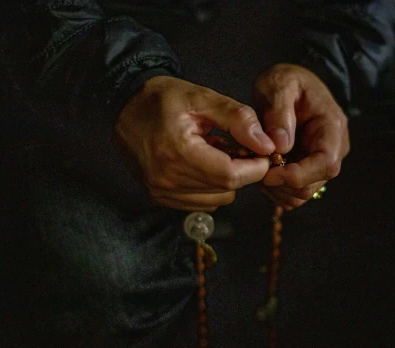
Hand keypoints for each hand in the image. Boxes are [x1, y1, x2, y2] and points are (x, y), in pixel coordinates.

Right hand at [115, 76, 274, 211]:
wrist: (126, 106)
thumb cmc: (165, 98)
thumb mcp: (203, 97)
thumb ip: (238, 120)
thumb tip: (268, 145)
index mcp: (177, 152)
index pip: (230, 175)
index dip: (255, 167)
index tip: (264, 151)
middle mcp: (166, 179)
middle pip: (226, 190)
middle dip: (243, 171)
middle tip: (239, 146)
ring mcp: (161, 191)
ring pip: (217, 200)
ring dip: (227, 180)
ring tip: (218, 153)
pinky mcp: (159, 197)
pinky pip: (201, 203)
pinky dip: (211, 187)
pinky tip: (204, 164)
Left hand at [254, 64, 349, 209]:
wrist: (290, 84)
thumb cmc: (287, 80)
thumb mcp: (279, 85)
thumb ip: (279, 112)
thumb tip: (281, 145)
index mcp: (332, 127)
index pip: (326, 164)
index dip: (298, 176)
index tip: (268, 174)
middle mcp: (334, 148)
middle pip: (313, 184)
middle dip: (283, 184)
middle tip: (256, 169)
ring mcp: (321, 161)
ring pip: (303, 193)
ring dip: (278, 190)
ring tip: (258, 169)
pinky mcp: (309, 169)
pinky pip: (296, 192)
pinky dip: (278, 191)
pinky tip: (264, 173)